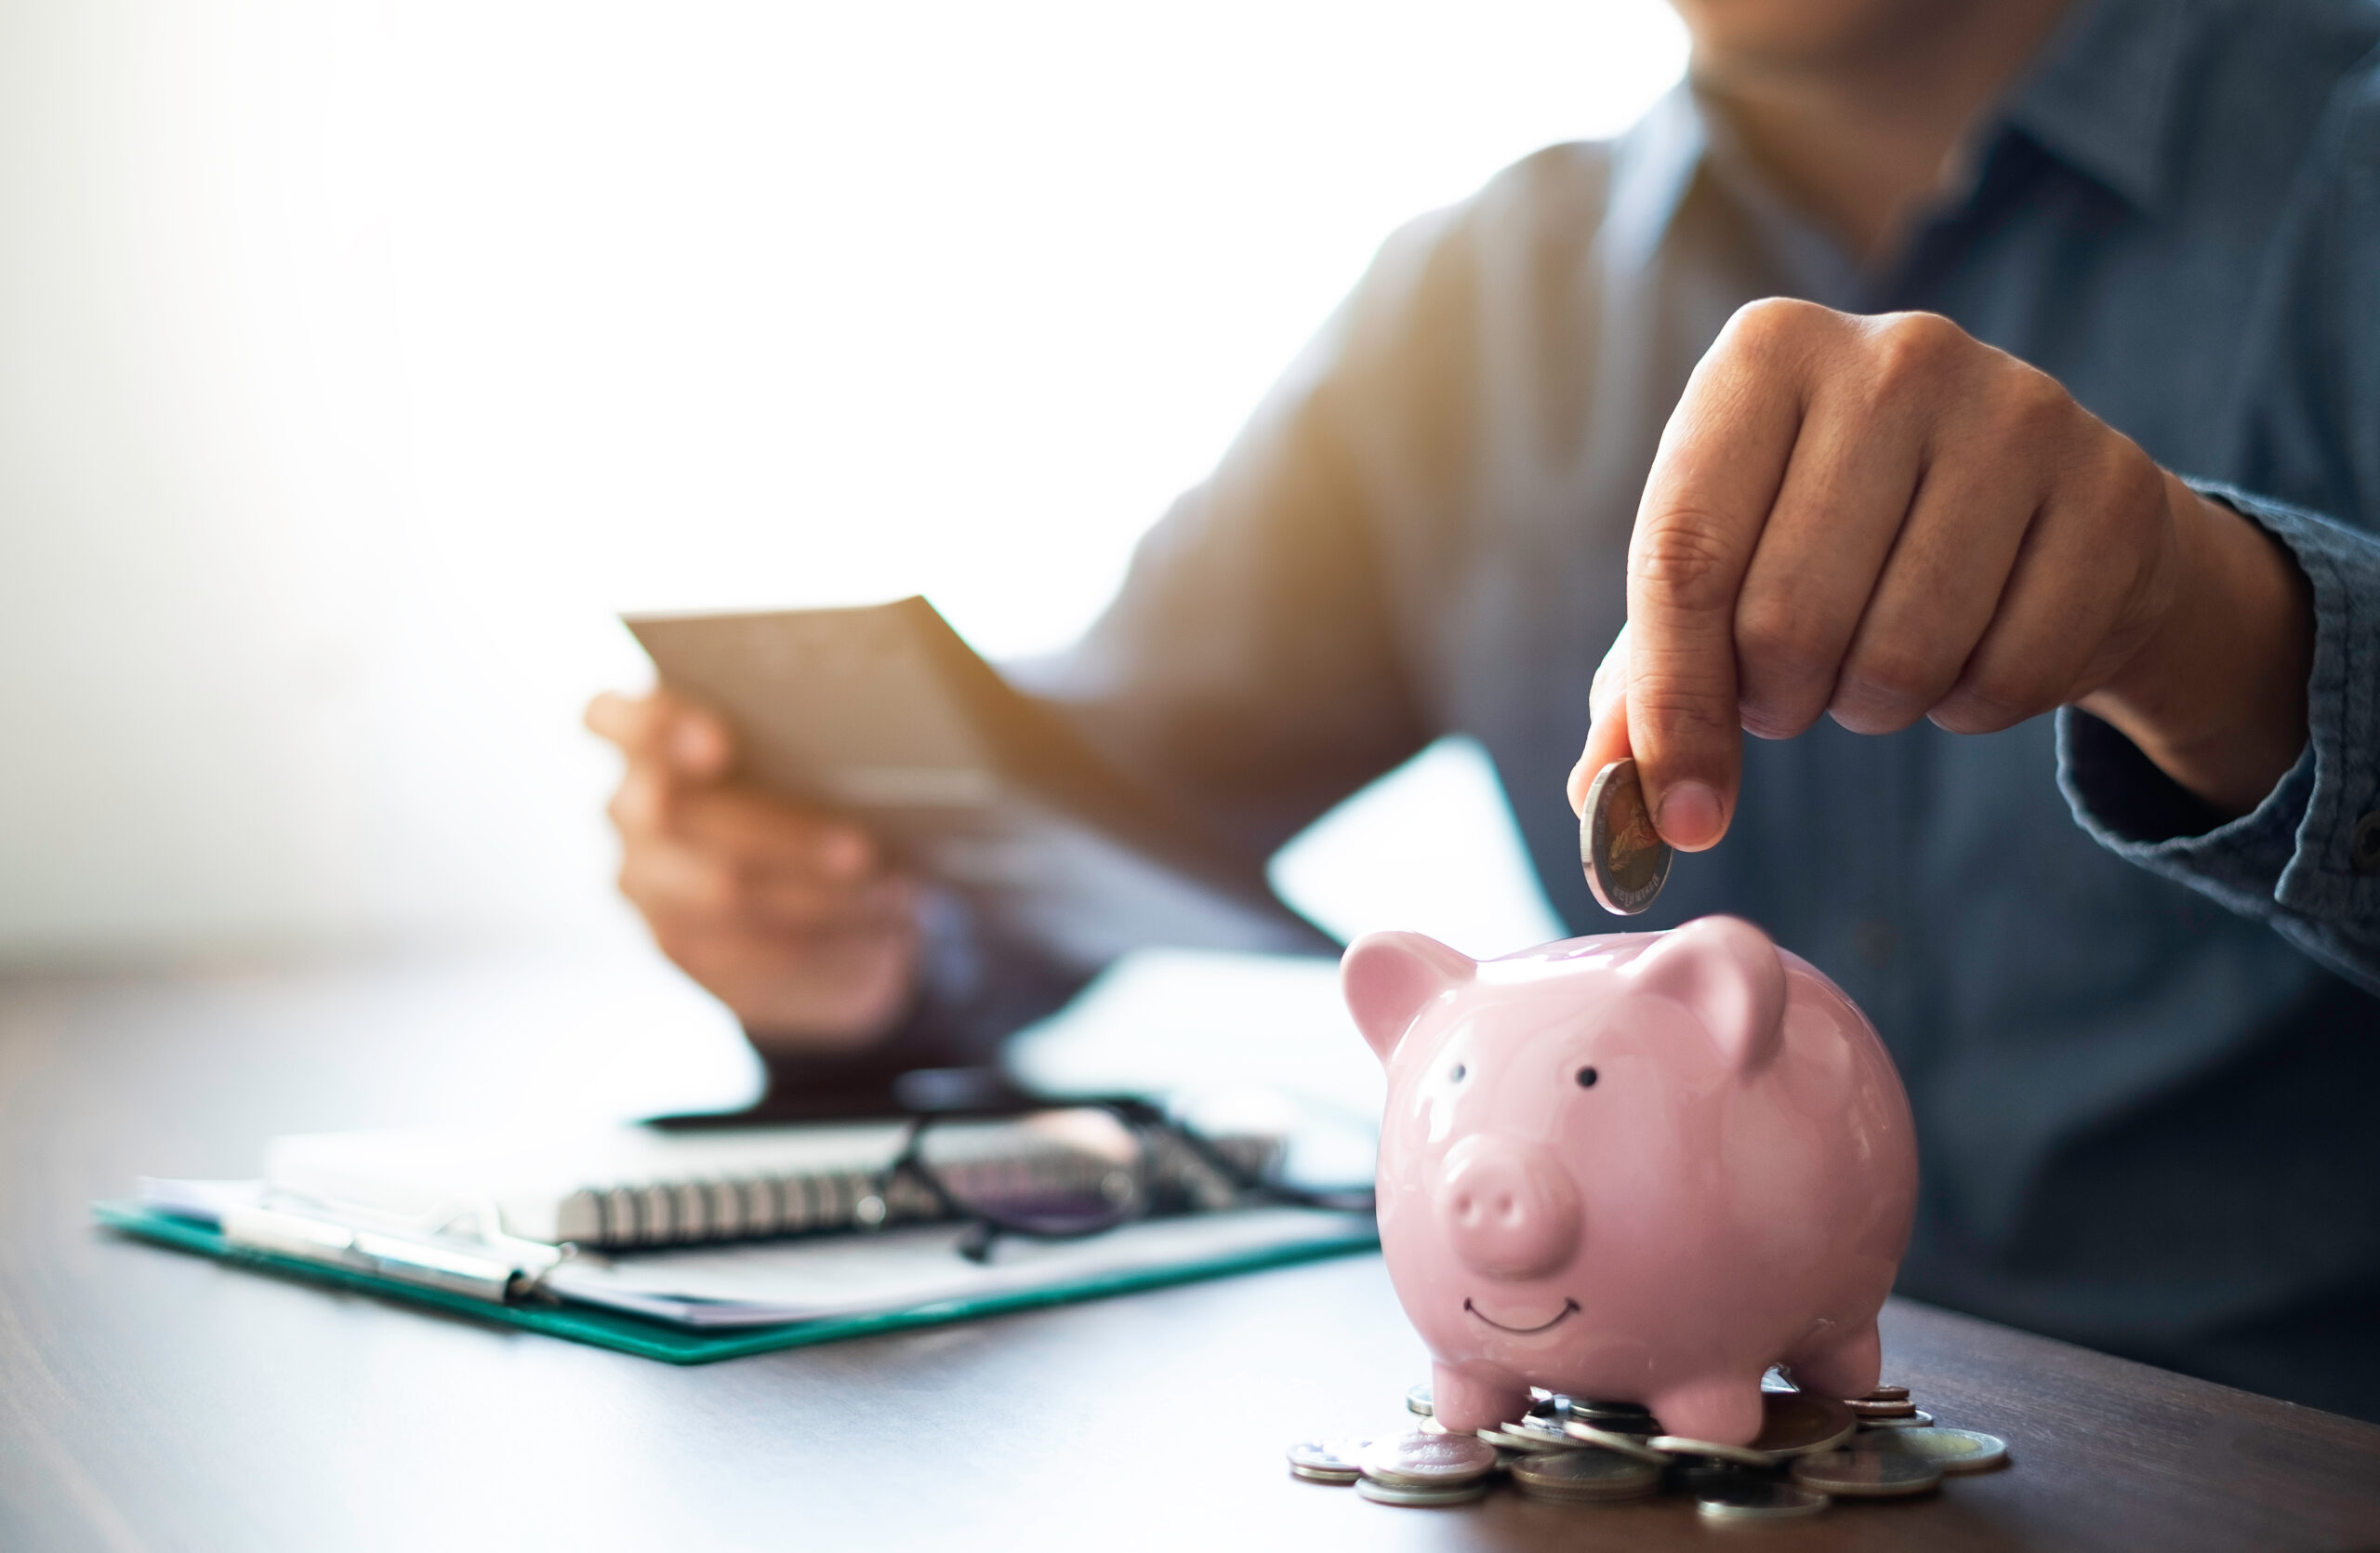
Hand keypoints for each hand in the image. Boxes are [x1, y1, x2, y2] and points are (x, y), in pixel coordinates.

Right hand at [586, 689, 920, 1051]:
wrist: (798, 889)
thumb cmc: (804, 789)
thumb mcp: (802, 758)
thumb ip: (800, 747)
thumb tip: (870, 755)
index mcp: (645, 742)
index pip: (611, 718)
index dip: (658, 729)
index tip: (720, 747)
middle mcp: (629, 809)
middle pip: (678, 816)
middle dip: (778, 835)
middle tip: (864, 850)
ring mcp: (644, 883)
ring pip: (718, 892)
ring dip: (814, 895)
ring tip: (890, 891)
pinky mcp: (678, 945)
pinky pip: (744, 953)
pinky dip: (819, 943)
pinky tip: (876, 935)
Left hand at [1567, 300, 2312, 843]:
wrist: (2045, 512)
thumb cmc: (1841, 542)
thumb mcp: (1726, 578)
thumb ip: (1646, 683)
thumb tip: (1603, 797)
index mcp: (1764, 353)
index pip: (1685, 556)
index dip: (1674, 704)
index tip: (1681, 813)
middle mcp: (1891, 355)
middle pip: (1787, 617)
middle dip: (1780, 700)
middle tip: (1796, 687)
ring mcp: (2016, 410)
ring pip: (1901, 657)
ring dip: (1875, 705)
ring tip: (1880, 656)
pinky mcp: (2113, 489)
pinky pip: (2011, 675)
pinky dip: (1975, 704)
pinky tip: (1978, 642)